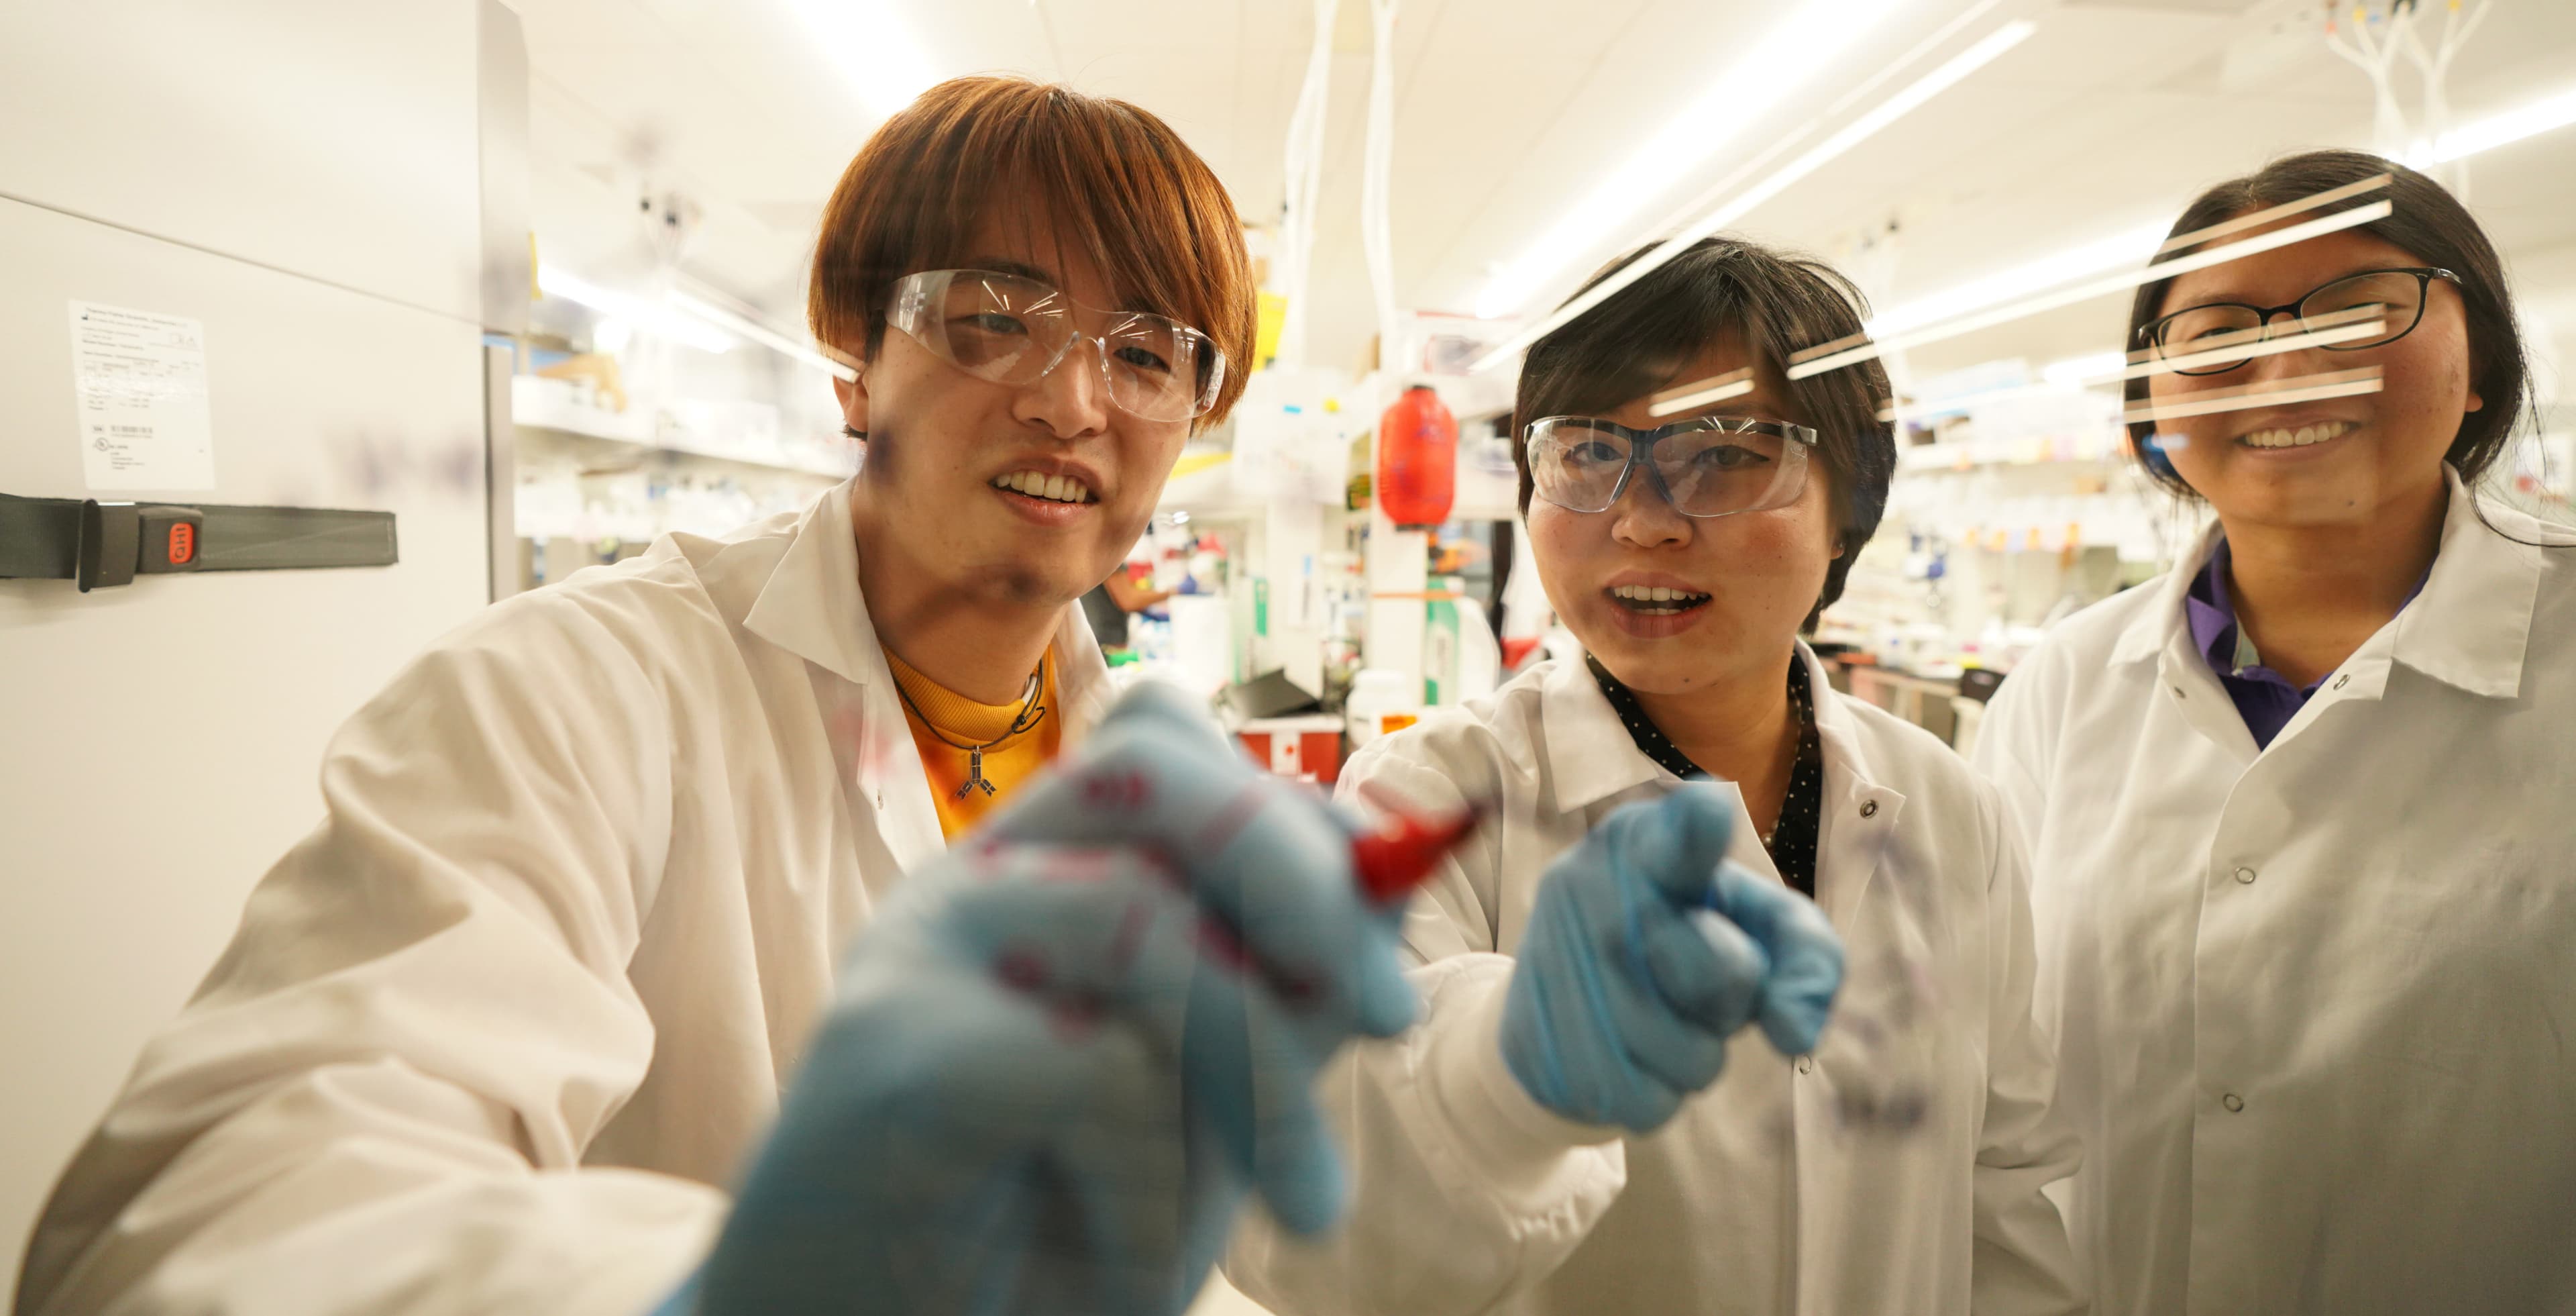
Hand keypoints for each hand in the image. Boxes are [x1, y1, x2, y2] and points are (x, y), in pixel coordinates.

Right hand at [677, 683, 1417, 1315]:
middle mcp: (972, 878)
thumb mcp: (1207, 1094)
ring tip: (1300, 1199)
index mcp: (1040, 865)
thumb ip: (1278, 985)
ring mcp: (917, 947)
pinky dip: (1152, 1166)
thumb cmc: (1047, 1223)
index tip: (1383, 970)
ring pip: (1139, 917)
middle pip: (1151, 769)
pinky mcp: (887, 1047)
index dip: (1307, 823)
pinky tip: (1130, 1239)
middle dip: (1303, 882)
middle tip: (1387, 1018)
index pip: (1169, 742)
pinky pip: (1086, 1061)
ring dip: (1262, 1075)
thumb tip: (1390, 881)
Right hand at [1500, 784, 1843, 1132]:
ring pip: (1692, 1055)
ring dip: (1696, 1056)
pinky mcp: (1540, 1042)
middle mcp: (1589, 886)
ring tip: (1658, 1021)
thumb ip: (1803, 951)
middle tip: (1697, 984)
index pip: (1679, 834)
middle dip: (1732, 1000)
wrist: (1555, 1016)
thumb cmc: (1674, 949)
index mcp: (1644, 841)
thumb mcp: (1746, 923)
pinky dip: (1656, 1093)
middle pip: (1724, 975)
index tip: (1712, 810)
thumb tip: (1796, 1032)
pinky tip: (1623, 1058)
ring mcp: (1558, 966)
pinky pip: (1649, 1100)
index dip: (1699, 827)